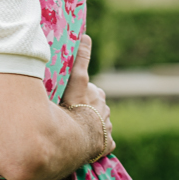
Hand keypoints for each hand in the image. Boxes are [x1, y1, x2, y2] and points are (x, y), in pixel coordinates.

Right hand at [61, 35, 114, 154]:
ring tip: (76, 129)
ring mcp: (108, 128)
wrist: (80, 136)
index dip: (79, 93)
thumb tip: (86, 36)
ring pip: (98, 123)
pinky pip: (102, 141)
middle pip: (94, 106)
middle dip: (85, 109)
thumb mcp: (77, 79)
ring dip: (90, 125)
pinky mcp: (108, 144)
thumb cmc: (76, 105)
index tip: (71, 98)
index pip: (88, 90)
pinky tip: (87, 143)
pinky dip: (96, 141)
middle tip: (70, 113)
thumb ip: (81, 59)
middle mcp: (106, 110)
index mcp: (98, 94)